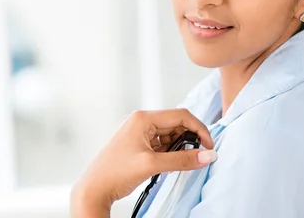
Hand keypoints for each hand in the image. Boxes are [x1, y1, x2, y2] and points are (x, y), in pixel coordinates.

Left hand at [70, 108, 216, 216]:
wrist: (94, 189)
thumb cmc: (116, 173)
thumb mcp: (152, 165)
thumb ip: (182, 159)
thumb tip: (208, 156)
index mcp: (143, 118)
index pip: (181, 115)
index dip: (199, 129)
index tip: (209, 147)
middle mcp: (142, 121)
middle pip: (177, 124)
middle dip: (191, 138)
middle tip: (201, 156)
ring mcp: (140, 133)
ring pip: (171, 134)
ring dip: (182, 146)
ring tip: (185, 162)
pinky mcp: (139, 145)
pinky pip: (163, 144)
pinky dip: (172, 152)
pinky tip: (173, 163)